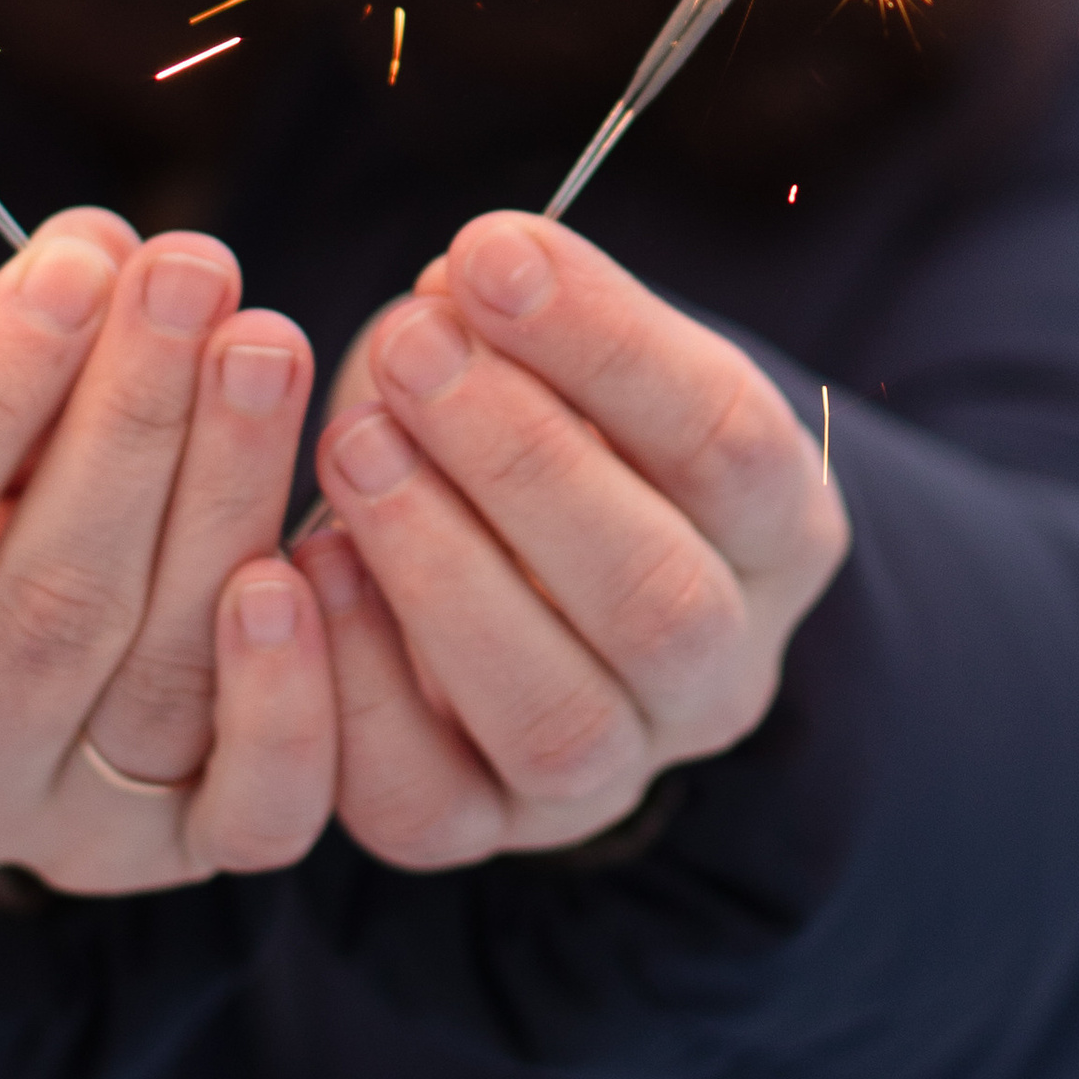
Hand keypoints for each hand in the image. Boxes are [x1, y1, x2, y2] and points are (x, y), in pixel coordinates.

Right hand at [0, 209, 332, 892]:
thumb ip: (27, 352)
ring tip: (267, 343)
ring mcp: (70, 832)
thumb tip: (112, 253)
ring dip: (226, 489)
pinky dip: (294, 691)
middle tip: (195, 272)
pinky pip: (258, 807)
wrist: (17, 678)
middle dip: (133, 416)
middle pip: (47, 599)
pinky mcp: (190, 858)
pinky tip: (315, 553)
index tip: (76, 261)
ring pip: (161, 672)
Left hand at [297, 212, 845, 868]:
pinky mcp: (485, 826)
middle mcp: (717, 671)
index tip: (488, 251)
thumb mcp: (573, 351)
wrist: (529, 567)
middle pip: (656, 599)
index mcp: (774, 527)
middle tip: (409, 346)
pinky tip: (304, 572)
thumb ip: (535, 317)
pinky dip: (357, 694)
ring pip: (555, 722)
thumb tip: (461, 282)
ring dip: (440, 572)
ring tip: (353, 445)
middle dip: (518, 459)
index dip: (604, 342)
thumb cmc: (551, 421)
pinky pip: (426, 807)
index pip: (726, 441)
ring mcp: (610, 769)